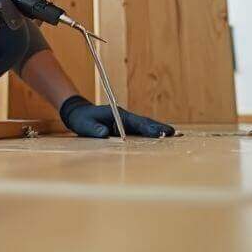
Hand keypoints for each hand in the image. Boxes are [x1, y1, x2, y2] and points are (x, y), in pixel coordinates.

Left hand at [59, 95, 175, 138]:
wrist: (78, 113)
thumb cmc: (81, 118)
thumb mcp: (84, 124)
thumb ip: (94, 129)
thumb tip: (105, 133)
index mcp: (117, 114)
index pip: (136, 122)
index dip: (147, 128)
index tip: (158, 133)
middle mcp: (124, 117)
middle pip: (144, 123)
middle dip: (158, 128)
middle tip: (173, 134)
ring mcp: (125, 122)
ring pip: (144, 126)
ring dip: (156, 130)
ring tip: (172, 136)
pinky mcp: (124, 127)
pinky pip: (139, 131)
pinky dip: (149, 133)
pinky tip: (158, 138)